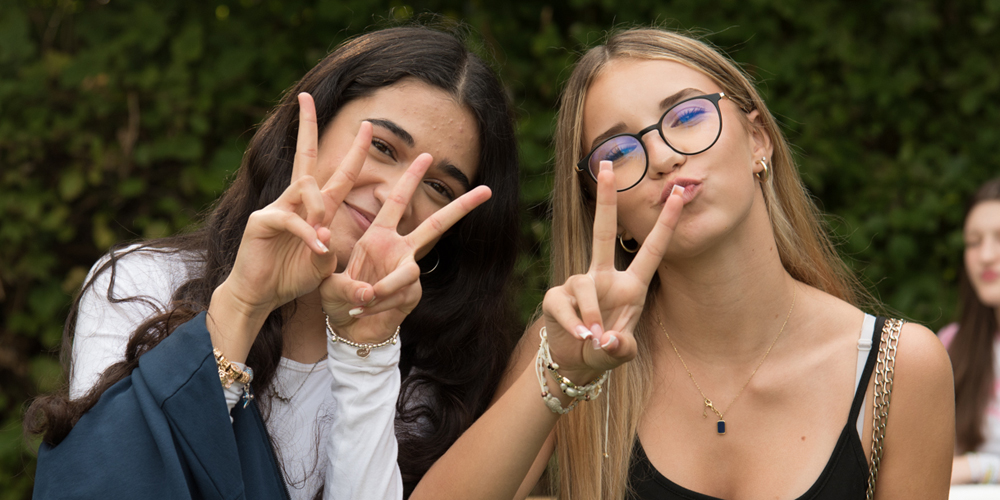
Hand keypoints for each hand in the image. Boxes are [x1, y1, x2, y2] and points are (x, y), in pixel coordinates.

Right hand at [209, 93, 366, 357]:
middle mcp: (296, 202)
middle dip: (307, 127)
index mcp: (316, 208)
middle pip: (306, 158)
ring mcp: (277, 207)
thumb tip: (326, 232)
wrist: (261, 296)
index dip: (353, 151)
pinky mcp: (262, 221)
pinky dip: (307, 232)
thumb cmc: (291, 278)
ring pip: (304, 188)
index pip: (337, 173)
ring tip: (323, 233)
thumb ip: (329, 247)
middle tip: (306, 98)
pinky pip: (290, 218)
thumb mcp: (322, 264)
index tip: (367, 126)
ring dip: (319, 207)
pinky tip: (316, 245)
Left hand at [320, 153, 491, 342]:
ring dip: (385, 286)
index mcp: (378, 236)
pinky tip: (363, 310)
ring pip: (410, 272)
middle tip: (487, 190)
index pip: (397, 202)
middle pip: (436, 226)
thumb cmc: (337, 300)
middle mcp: (399, 250)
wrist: (349, 329)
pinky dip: (380, 304)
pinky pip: (401, 295)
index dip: (411, 179)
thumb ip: (345, 284)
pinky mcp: (412, 295)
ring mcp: (408, 273)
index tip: (427, 156)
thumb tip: (369, 291)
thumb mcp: (329, 283)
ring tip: (363, 299)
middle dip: (460, 207)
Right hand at [541, 160, 685, 383]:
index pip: (652, 250)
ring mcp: (578, 285)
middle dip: (606, 199)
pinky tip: (580, 338)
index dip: (666, 224)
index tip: (680, 194)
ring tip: (593, 340)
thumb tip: (604, 339)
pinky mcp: (557, 297)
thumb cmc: (604, 351)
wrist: (573, 364)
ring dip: (592, 316)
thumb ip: (620, 348)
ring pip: (586, 287)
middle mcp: (604, 278)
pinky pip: (566, 306)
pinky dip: (574, 325)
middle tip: (607, 165)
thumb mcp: (620, 353)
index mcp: (631, 287)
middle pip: (604, 231)